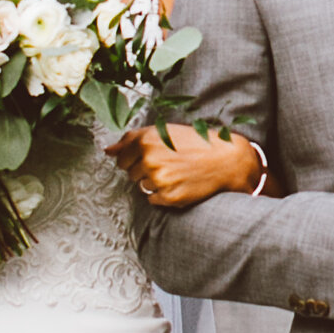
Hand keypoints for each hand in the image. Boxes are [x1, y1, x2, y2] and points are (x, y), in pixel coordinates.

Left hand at [111, 123, 265, 207]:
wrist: (225, 160)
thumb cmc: (195, 143)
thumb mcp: (164, 132)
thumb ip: (132, 139)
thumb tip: (107, 150)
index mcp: (146, 140)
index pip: (121, 159)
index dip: (135, 159)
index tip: (151, 157)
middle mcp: (150, 159)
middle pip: (131, 174)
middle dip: (145, 171)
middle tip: (169, 163)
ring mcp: (159, 179)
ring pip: (142, 187)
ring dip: (155, 183)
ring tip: (177, 172)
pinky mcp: (168, 197)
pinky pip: (153, 200)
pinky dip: (164, 195)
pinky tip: (180, 183)